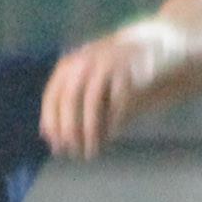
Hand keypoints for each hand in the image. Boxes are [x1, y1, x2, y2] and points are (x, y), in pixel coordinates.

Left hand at [39, 29, 162, 158]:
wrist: (150, 49)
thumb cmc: (113, 76)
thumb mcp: (87, 85)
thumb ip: (71, 107)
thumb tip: (53, 139)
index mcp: (68, 66)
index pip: (52, 97)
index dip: (52, 124)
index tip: (57, 147)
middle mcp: (84, 62)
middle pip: (69, 99)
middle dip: (69, 130)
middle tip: (74, 152)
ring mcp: (106, 64)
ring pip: (91, 101)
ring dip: (90, 130)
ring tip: (92, 151)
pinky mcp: (128, 71)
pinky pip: (117, 102)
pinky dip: (112, 122)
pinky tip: (112, 136)